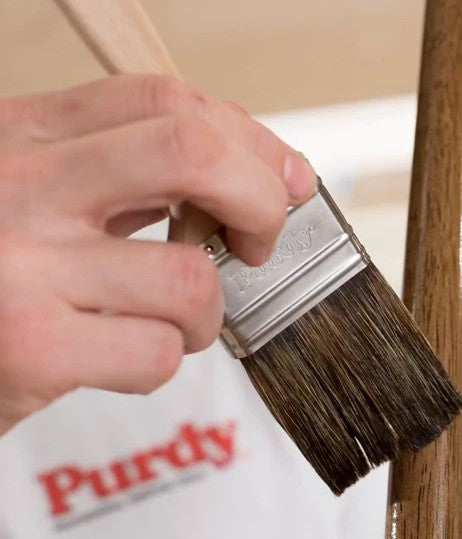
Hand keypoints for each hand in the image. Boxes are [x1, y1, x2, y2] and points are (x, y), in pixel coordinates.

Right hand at [0, 74, 315, 433]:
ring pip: (192, 276)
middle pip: (192, 153)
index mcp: (22, 135)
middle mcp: (19, 184)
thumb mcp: (28, 192)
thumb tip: (253, 172)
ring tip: (172, 322)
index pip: (164, 102)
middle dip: (260, 201)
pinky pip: (157, 351)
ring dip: (208, 313)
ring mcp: (22, 266)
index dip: (248, 139)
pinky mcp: (30, 348)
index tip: (282, 178)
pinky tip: (123, 358)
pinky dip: (163, 360)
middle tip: (257, 243)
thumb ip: (115, 174)